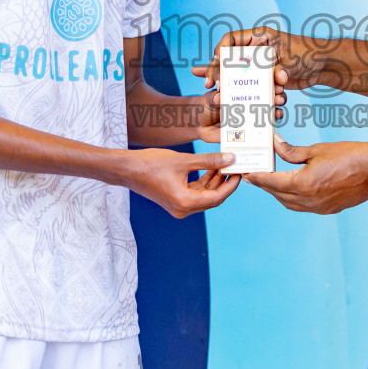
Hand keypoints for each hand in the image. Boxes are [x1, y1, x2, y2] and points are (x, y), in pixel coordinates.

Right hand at [121, 148, 240, 217]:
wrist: (127, 169)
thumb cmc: (152, 164)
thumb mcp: (183, 160)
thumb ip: (209, 161)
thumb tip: (231, 159)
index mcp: (185, 202)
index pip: (217, 197)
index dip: (231, 185)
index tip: (240, 171)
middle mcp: (183, 209)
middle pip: (213, 199)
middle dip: (225, 183)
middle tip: (236, 167)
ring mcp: (178, 207)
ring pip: (205, 196)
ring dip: (215, 182)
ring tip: (225, 164)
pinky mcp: (175, 201)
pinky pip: (195, 194)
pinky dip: (204, 183)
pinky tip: (211, 168)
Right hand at [191, 26, 339, 94]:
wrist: (323, 66)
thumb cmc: (310, 54)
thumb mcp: (294, 59)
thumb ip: (283, 68)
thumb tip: (277, 78)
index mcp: (260, 37)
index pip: (231, 39)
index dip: (220, 50)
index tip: (217, 62)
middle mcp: (256, 50)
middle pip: (228, 59)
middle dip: (217, 71)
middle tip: (209, 84)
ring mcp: (259, 65)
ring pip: (237, 74)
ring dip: (231, 85)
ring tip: (218, 95)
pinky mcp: (265, 78)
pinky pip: (250, 85)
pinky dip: (246, 93)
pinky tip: (237, 102)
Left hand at [245, 135, 367, 213]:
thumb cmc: (348, 155)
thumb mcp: (316, 150)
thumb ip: (292, 151)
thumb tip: (275, 144)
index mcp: (304, 183)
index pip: (272, 182)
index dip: (257, 178)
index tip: (246, 174)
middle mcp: (308, 200)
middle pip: (277, 194)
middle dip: (265, 185)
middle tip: (255, 175)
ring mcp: (318, 208)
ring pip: (288, 203)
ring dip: (278, 193)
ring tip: (272, 180)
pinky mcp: (327, 209)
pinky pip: (302, 206)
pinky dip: (292, 198)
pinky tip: (292, 188)